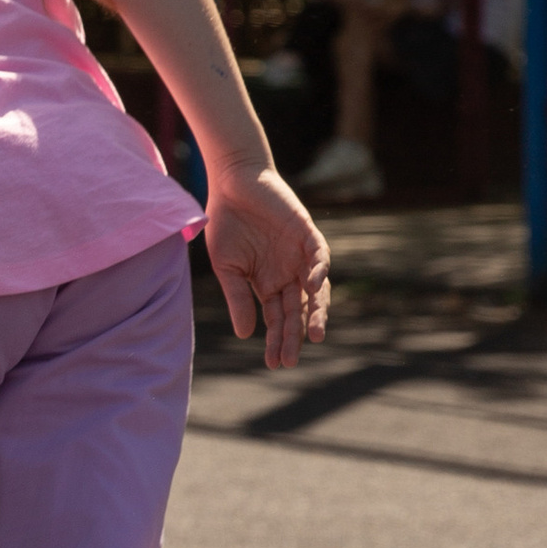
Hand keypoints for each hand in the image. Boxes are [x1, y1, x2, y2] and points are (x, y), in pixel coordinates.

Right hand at [201, 161, 329, 370]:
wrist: (232, 184)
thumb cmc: (226, 224)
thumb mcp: (227, 268)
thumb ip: (238, 299)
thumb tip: (246, 335)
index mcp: (268, 285)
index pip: (277, 320)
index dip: (277, 341)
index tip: (275, 363)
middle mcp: (289, 274)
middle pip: (298, 311)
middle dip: (296, 335)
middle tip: (293, 360)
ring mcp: (300, 256)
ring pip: (316, 290)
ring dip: (317, 311)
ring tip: (315, 335)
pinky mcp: (307, 234)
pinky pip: (320, 257)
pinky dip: (319, 272)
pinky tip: (312, 288)